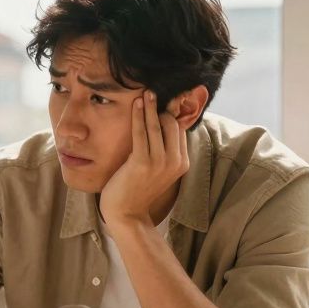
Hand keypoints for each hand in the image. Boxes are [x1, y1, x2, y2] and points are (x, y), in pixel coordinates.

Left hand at [99, 89, 188, 226]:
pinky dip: (138, 115)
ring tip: (146, 93)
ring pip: (157, 125)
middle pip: (172, 124)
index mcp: (182, 163)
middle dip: (161, 109)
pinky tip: (136, 103)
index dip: (170, 114)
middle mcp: (175, 162)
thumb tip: (161, 125)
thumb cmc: (138, 189)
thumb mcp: (157, 169)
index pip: (179, 130)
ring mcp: (159, 162)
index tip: (161, 101)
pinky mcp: (142, 162)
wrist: (126, 214)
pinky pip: (141, 131)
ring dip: (150, 106)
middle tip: (150, 95)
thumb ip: (163, 150)